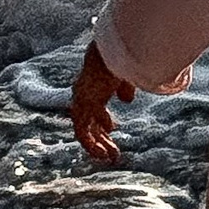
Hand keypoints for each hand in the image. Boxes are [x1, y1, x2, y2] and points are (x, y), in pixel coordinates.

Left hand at [70, 43, 135, 166]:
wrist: (112, 52)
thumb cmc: (122, 58)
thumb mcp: (127, 74)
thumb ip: (125, 87)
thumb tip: (127, 100)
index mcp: (93, 83)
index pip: (94, 107)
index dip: (103, 120)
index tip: (113, 129)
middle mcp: (83, 93)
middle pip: (89, 120)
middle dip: (101, 137)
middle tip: (113, 150)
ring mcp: (81, 100)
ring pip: (85, 129)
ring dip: (97, 144)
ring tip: (110, 156)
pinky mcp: (83, 108)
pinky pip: (83, 132)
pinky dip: (92, 145)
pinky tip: (103, 153)